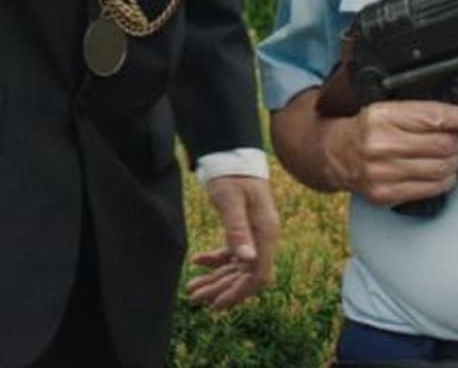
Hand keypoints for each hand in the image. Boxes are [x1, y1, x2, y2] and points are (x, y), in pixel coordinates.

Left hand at [187, 176, 279, 309]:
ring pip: (236, 266)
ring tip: (192, 289)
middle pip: (245, 274)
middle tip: (194, 297)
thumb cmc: (232, 173)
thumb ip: (238, 230)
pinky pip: (232, 253)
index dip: (239, 293)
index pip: (258, 274)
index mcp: (266, 232)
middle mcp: (263, 236)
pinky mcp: (244, 229)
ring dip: (216, 279)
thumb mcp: (231, 200)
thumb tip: (247, 261)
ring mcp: (254, 234)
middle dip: (221, 289)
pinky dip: (215, 261)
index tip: (216, 305)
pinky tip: (197, 262)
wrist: (232, 152)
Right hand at [322, 99, 457, 206]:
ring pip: (441, 168)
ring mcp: (382, 173)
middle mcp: (380, 144)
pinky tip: (445, 170)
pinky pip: (431, 188)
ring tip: (455, 152)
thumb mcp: (386, 107)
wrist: (334, 153)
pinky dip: (446, 179)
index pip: (435, 117)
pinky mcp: (386, 194)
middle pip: (442, 145)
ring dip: (457, 160)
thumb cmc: (366, 126)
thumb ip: (418, 110)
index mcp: (381, 115)